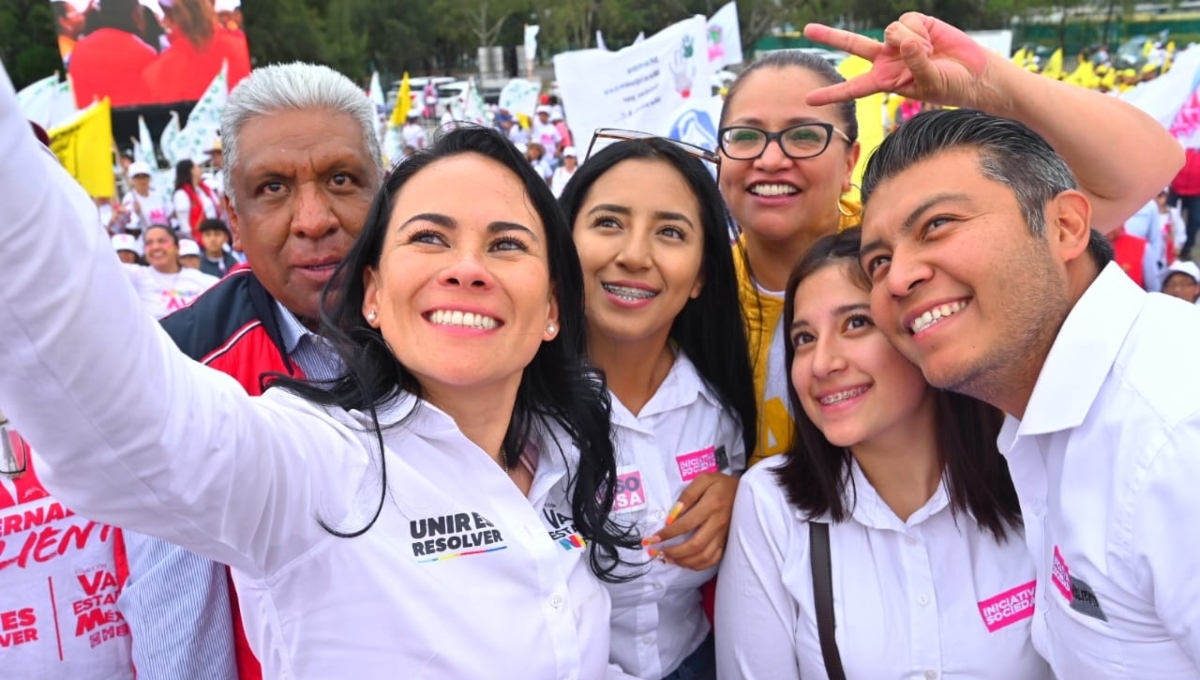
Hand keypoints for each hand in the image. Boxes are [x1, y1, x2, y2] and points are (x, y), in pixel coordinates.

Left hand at [643, 473, 738, 570]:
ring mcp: (723, 535)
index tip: (655, 537)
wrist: (744, 492)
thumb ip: (688, 494)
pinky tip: (685, 562)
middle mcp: (718, 523)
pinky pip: (713, 559)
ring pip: (704, 556)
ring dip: (684, 561)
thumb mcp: (704, 479)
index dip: (669, 533)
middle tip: (658, 551)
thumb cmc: (720, 484)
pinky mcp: (726, 542)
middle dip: (674, 551)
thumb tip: (673, 513)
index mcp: (712, 505)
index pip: (687, 524)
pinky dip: (698, 565)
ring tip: (669, 558)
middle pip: (696, 545)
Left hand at [803, 13, 999, 111]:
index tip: (809, 100)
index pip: (854, 88)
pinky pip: (907, 21)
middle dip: (831, 37)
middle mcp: (887, 59)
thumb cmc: (950, 85)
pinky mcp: (915, 24)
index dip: (833, 93)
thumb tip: (906, 41)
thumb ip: (915, 63)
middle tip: (807, 30)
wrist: (973, 72)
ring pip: (890, 31)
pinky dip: (920, 31)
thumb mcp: (929, 83)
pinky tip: (932, 39)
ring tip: (928, 52)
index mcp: (885, 81)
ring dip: (910, 40)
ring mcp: (900, 41)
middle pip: (853, 46)